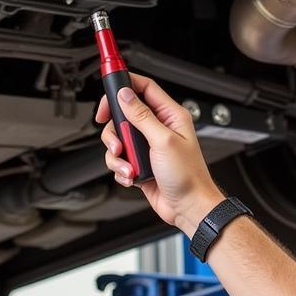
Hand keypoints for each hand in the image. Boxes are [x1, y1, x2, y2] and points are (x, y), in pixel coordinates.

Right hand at [96, 73, 223, 236]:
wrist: (188, 207)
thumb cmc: (187, 176)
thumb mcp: (163, 141)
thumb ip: (142, 116)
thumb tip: (125, 95)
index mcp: (170, 115)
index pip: (144, 88)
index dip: (124, 87)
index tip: (108, 96)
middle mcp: (158, 127)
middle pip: (124, 114)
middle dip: (115, 131)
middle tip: (117, 142)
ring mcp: (148, 145)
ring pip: (118, 138)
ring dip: (118, 155)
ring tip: (129, 166)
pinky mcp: (139, 162)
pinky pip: (119, 158)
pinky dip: (121, 168)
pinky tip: (132, 176)